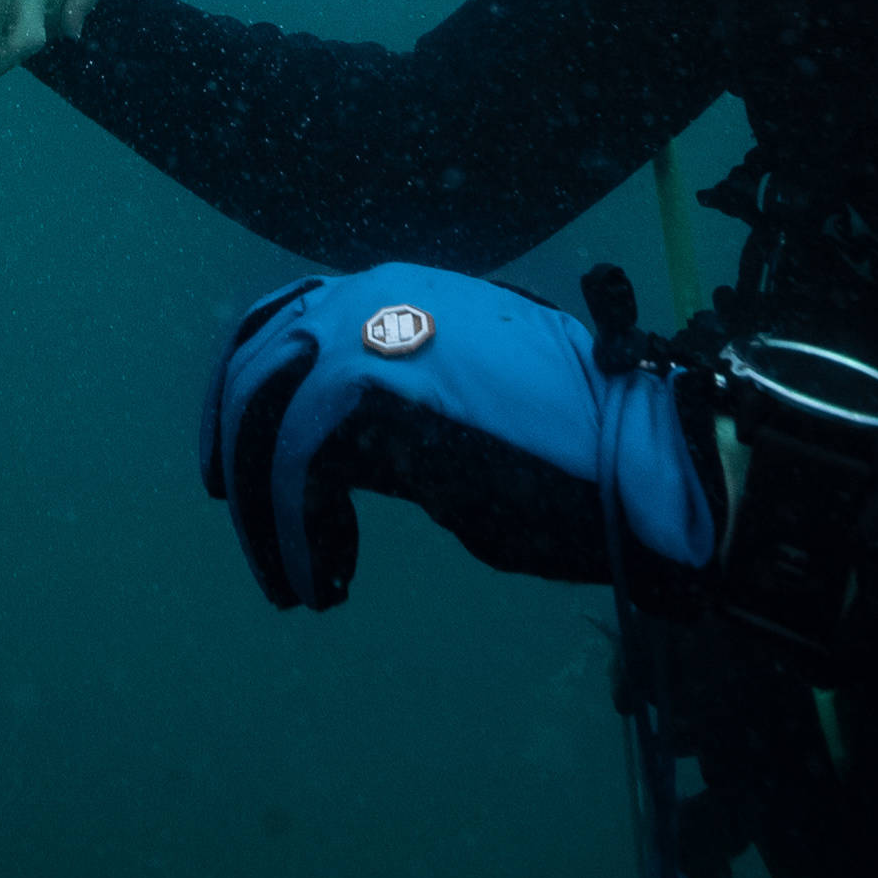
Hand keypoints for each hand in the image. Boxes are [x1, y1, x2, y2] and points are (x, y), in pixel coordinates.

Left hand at [201, 266, 717, 610]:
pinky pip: (296, 461)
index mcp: (398, 294)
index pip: (278, 325)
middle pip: (253, 367)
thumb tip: (325, 457)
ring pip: (263, 415)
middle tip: (252, 534)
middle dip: (239, 459)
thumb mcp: (453, 429)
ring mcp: (371, 325)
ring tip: (292, 583)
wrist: (643, 459)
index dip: (240, 401)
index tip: (234, 476)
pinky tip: (320, 583)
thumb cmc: (566, 463)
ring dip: (264, 511)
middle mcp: (374, 293)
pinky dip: (294, 531)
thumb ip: (385, 423)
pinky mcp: (375, 377)